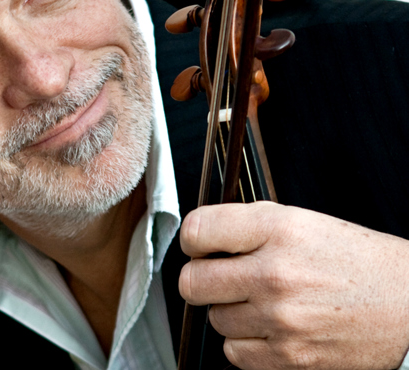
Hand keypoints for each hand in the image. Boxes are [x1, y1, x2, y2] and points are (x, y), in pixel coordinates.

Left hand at [179, 201, 408, 369]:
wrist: (408, 306)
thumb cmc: (355, 260)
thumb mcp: (301, 222)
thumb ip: (247, 226)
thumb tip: (200, 238)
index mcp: (277, 229)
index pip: (196, 231)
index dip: (193, 239)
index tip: (200, 245)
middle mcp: (275, 273)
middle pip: (192, 282)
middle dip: (200, 279)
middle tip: (221, 277)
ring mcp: (281, 319)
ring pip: (213, 319)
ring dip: (229, 312)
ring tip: (261, 302)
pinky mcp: (289, 358)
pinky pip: (234, 352)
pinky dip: (245, 342)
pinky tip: (269, 327)